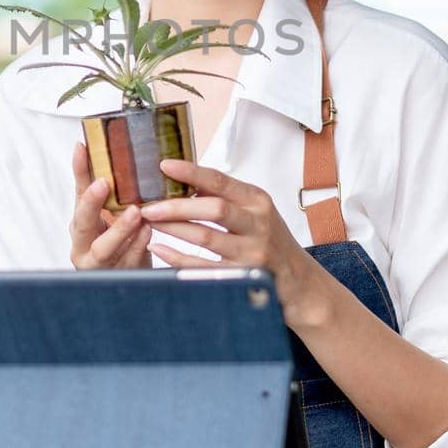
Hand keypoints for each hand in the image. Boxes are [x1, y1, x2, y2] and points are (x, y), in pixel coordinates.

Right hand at [68, 141, 152, 269]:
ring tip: (135, 211)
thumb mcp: (107, 212)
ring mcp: (100, 264)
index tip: (83, 151)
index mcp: (79, 224)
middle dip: (91, 203)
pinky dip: (138, 245)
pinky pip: (129, 260)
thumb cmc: (116, 239)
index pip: (77, 194)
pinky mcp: (120, 275)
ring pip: (103, 248)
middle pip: (82, 224)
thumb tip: (93, 145)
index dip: (79, 173)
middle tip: (104, 183)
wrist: (129, 273)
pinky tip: (147, 230)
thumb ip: (102, 185)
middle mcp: (82, 245)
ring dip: (119, 229)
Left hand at [141, 159, 323, 326]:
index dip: (191, 172)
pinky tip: (160, 250)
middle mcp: (258, 224)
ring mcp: (252, 252)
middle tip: (148, 207)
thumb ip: (226, 197)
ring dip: (174, 230)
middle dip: (176, 207)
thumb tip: (187, 181)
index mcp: (257, 201)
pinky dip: (178, 258)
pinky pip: (204, 266)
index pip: (221, 180)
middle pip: (213, 208)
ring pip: (206, 237)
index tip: (164, 165)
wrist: (299, 282)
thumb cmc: (271, 241)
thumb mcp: (255, 212)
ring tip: (151, 224)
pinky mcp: (243, 276)